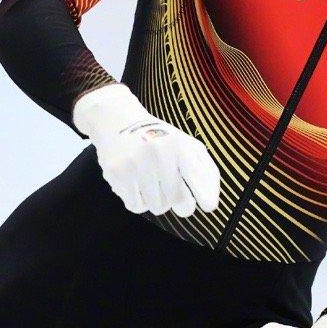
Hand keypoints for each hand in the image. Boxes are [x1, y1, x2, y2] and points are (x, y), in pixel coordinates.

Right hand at [72, 83, 220, 216]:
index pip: (196, 173)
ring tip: (151, 179)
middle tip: (171, 188)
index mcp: (179, 144)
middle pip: (175, 199)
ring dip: (157, 200)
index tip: (210, 206)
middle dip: (176, 200)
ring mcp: (135, 162)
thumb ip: (205, 172)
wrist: (118, 120)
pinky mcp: (116, 172)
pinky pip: (136, 206)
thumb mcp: (187, 146)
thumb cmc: (161, 140)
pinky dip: (139, 200)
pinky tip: (136, 182)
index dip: (205, 194)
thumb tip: (210, 204)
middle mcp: (158, 152)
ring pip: (156, 207)